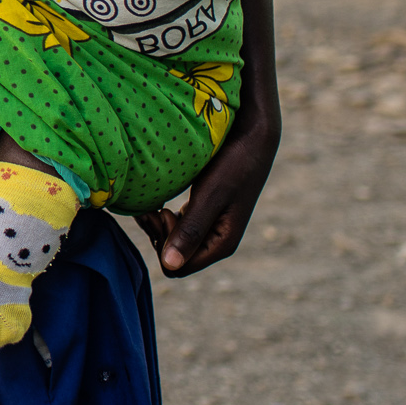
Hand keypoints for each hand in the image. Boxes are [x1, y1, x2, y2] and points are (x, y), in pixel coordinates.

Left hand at [133, 99, 279, 276]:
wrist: (251, 136)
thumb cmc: (233, 164)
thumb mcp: (210, 196)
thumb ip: (191, 230)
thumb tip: (170, 265)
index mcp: (221, 245)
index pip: (177, 268)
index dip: (163, 245)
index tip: (163, 213)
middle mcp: (215, 241)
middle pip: (173, 257)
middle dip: (159, 235)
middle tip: (154, 207)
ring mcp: (209, 228)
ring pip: (172, 242)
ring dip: (159, 226)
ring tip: (156, 202)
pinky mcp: (203, 212)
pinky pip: (176, 227)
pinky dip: (164, 217)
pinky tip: (162, 200)